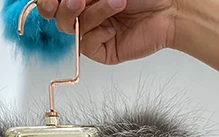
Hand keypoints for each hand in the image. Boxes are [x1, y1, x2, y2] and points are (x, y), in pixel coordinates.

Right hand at [36, 0, 181, 64]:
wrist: (171, 6)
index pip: (52, 1)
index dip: (47, 1)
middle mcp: (86, 11)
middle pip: (56, 15)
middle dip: (63, 6)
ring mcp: (94, 30)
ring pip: (71, 27)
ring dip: (91, 12)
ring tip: (116, 2)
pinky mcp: (102, 50)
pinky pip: (86, 44)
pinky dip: (98, 30)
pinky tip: (114, 24)